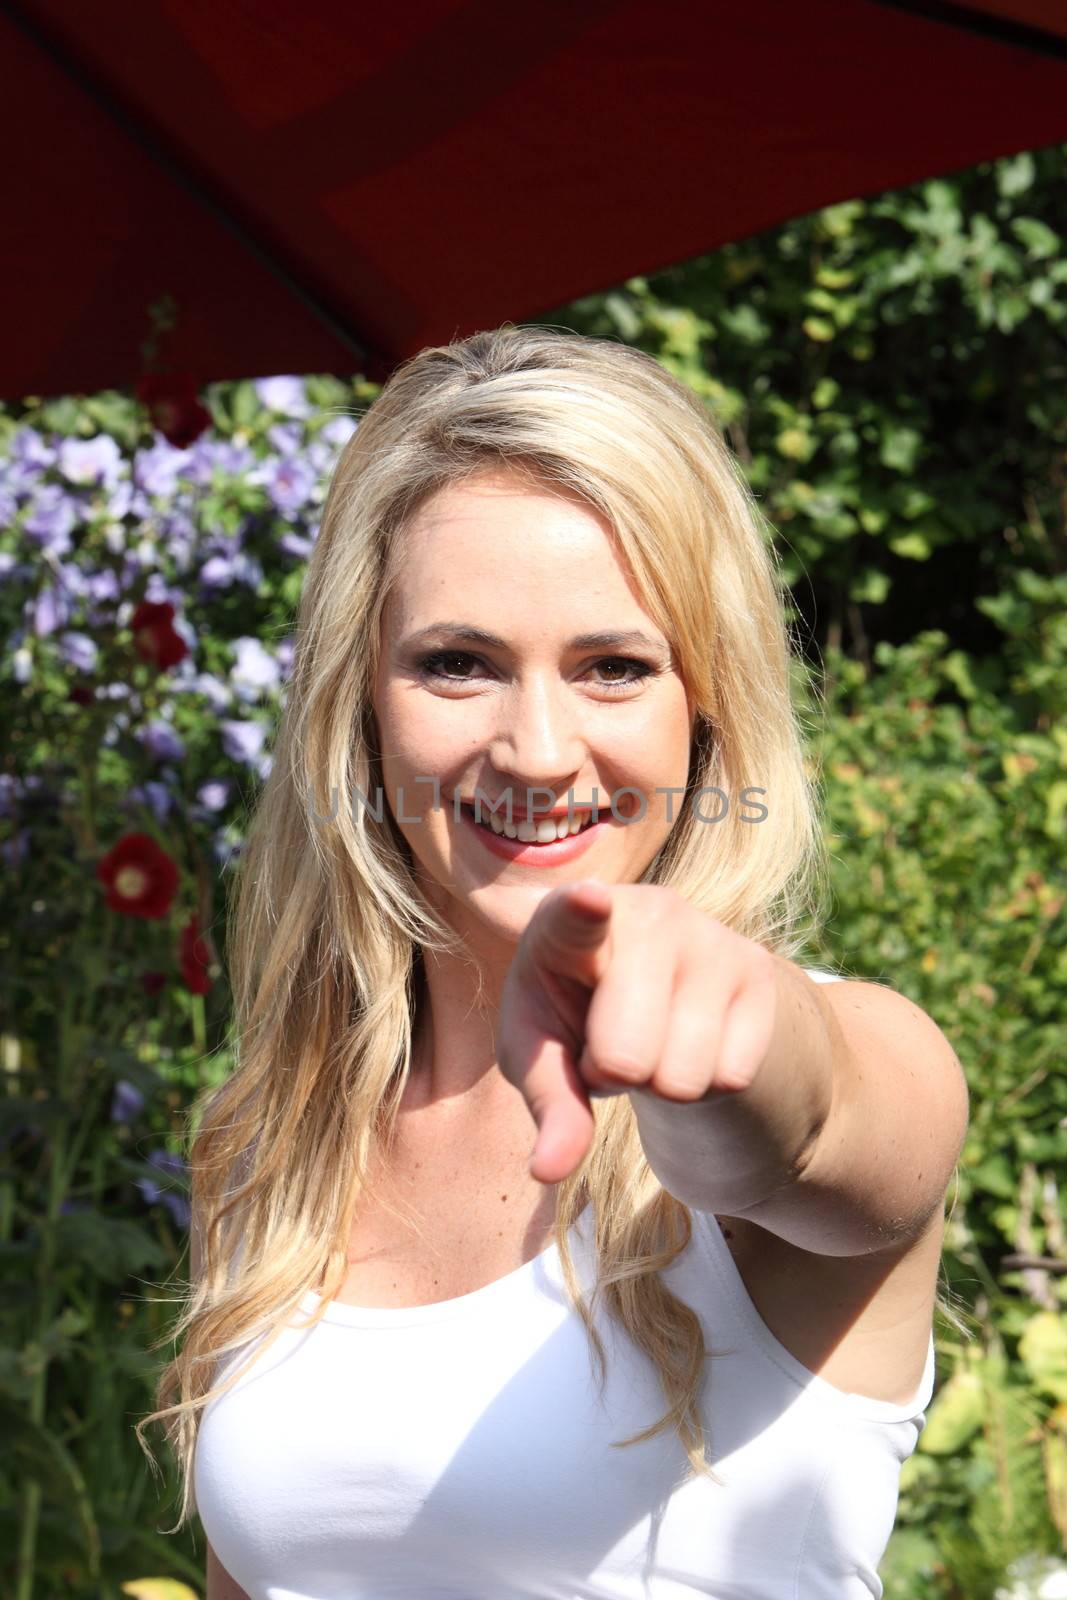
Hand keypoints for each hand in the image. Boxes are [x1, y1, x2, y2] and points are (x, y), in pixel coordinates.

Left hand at [496, 880, 779, 1184]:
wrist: (649, 988)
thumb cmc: (571, 1013)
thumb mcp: (540, 1054)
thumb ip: (548, 1105)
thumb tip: (548, 1171)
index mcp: (568, 919)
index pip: (574, 916)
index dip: (581, 912)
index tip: (589, 900)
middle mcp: (649, 912)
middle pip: (627, 1056)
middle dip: (611, 1074)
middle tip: (606, 1040)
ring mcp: (710, 936)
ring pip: (684, 1078)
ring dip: (658, 1083)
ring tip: (645, 1038)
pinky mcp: (758, 969)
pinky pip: (731, 1077)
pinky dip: (703, 1083)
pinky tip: (683, 1040)